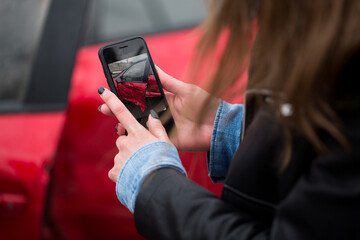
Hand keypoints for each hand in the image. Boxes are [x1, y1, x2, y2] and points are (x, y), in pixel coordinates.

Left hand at [98, 87, 170, 181]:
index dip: (111, 100)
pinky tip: (133, 176)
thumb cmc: (164, 163)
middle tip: (143, 155)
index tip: (102, 91)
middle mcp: (125, 142)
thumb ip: (157, 128)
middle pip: (123, 139)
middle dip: (130, 145)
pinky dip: (123, 172)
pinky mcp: (114, 171)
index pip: (122, 112)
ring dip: (128, 160)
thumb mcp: (166, 142)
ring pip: (121, 155)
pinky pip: (117, 170)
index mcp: (138, 133)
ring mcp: (119, 157)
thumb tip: (151, 115)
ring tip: (141, 168)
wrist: (157, 185)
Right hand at [99, 68, 219, 151]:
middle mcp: (160, 114)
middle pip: (136, 112)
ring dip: (125, 126)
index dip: (126, 96)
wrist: (219, 127)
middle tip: (104, 108)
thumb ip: (168, 81)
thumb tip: (152, 66)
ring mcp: (162, 128)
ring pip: (139, 127)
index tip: (112, 92)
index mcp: (164, 100)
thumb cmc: (207, 105)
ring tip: (115, 124)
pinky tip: (127, 136)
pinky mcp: (165, 141)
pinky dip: (137, 139)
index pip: (141, 97)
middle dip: (119, 110)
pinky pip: (148, 140)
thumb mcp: (186, 89)